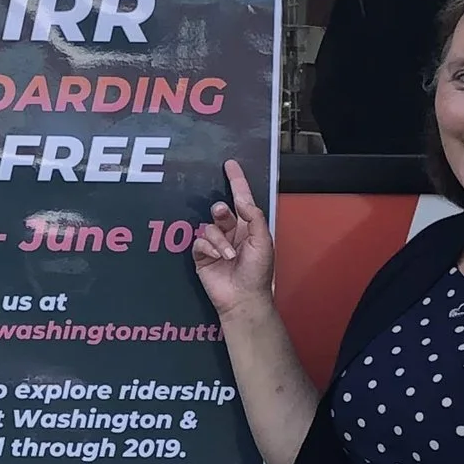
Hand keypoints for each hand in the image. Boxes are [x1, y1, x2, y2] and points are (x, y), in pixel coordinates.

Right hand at [192, 160, 277, 318]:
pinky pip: (199, 240)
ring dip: (219, 238)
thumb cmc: (258, 272)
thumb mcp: (263, 241)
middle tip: (223, 214)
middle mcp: (231, 233)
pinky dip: (209, 246)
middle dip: (222, 211)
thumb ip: (254, 217)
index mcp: (248, 227)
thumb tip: (240, 200)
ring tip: (229, 254)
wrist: (243, 298)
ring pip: (209, 226)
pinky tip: (218, 257)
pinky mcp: (202, 255)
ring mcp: (216, 244)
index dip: (236, 181)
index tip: (230, 165)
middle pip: (221, 210)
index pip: (241, 199)